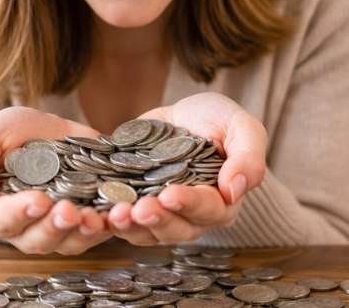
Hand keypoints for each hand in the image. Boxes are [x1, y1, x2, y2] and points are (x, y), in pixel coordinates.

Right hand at [0, 106, 112, 253]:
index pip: (1, 222)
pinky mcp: (87, 219)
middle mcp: (26, 227)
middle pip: (37, 240)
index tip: (38, 200)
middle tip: (70, 211)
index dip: (19, 213)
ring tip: (94, 217)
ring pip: (69, 242)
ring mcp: (58, 227)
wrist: (47, 129)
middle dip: (55, 227)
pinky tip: (117, 213)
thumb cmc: (8, 135)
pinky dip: (109, 225)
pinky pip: (98, 231)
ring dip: (82, 233)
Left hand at [107, 92, 266, 244]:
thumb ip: (248, 157)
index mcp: (222, 201)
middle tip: (139, 209)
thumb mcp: (241, 127)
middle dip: (156, 220)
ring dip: (131, 227)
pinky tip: (99, 212)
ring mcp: (161, 214)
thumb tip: (235, 189)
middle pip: (176, 229)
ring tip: (116, 213)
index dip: (189, 204)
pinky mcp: (136, 205)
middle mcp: (192, 216)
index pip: (208, 209)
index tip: (170, 195)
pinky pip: (123, 222)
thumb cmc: (219, 120)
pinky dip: (110, 220)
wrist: (185, 115)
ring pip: (147, 233)